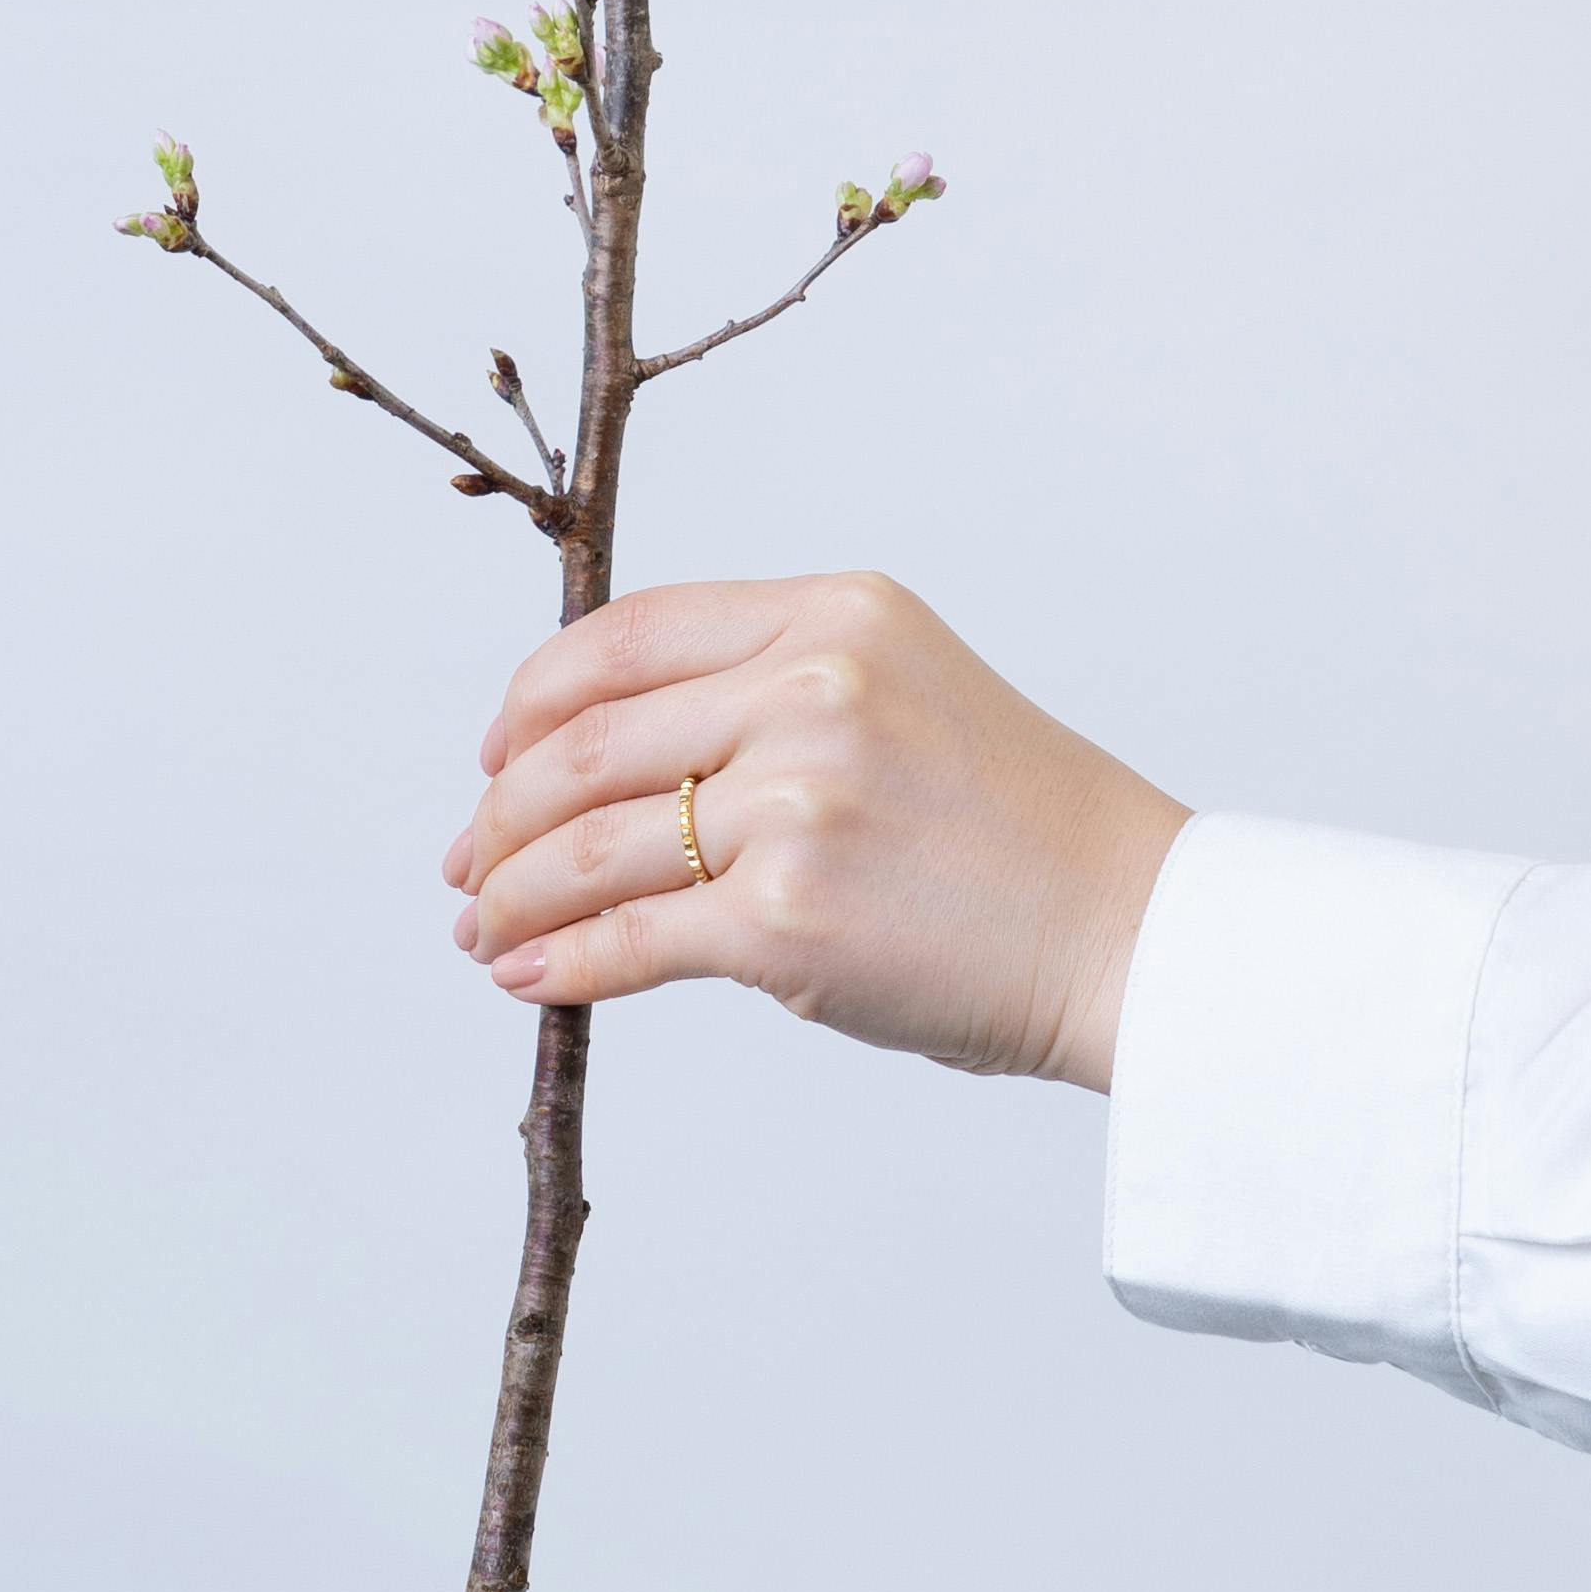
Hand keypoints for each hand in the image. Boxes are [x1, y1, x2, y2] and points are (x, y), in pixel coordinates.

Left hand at [444, 571, 1186, 1089]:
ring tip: (482, 930)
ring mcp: (797, 801)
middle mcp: (811, 688)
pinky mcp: (789, 918)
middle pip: (588, 740)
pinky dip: (560, 963)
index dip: (535, 696)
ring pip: (590, 843)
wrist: (1127, 928)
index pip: (628, 633)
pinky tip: (529, 978)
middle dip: (502, 810)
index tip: (494, 753)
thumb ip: (770, 691)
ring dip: (512, 895)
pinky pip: (629, 938)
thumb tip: (604, 757)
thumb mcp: (899, 689)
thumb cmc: (1014, 829)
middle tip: (464, 862)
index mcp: (833, 613)